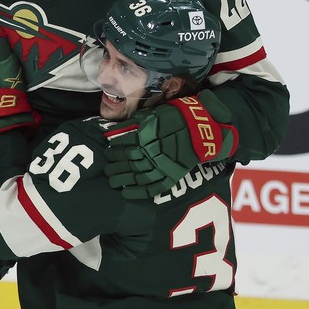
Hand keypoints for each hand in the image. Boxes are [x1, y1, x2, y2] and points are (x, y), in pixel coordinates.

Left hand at [105, 93, 238, 198]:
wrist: (202, 129)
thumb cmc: (176, 118)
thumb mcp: (153, 115)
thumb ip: (133, 124)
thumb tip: (112, 131)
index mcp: (146, 136)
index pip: (123, 145)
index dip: (113, 150)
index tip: (107, 152)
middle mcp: (152, 151)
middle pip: (127, 161)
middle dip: (114, 166)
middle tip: (106, 168)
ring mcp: (162, 166)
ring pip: (136, 176)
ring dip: (121, 179)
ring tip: (111, 181)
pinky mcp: (171, 177)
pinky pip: (152, 188)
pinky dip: (138, 192)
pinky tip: (126, 193)